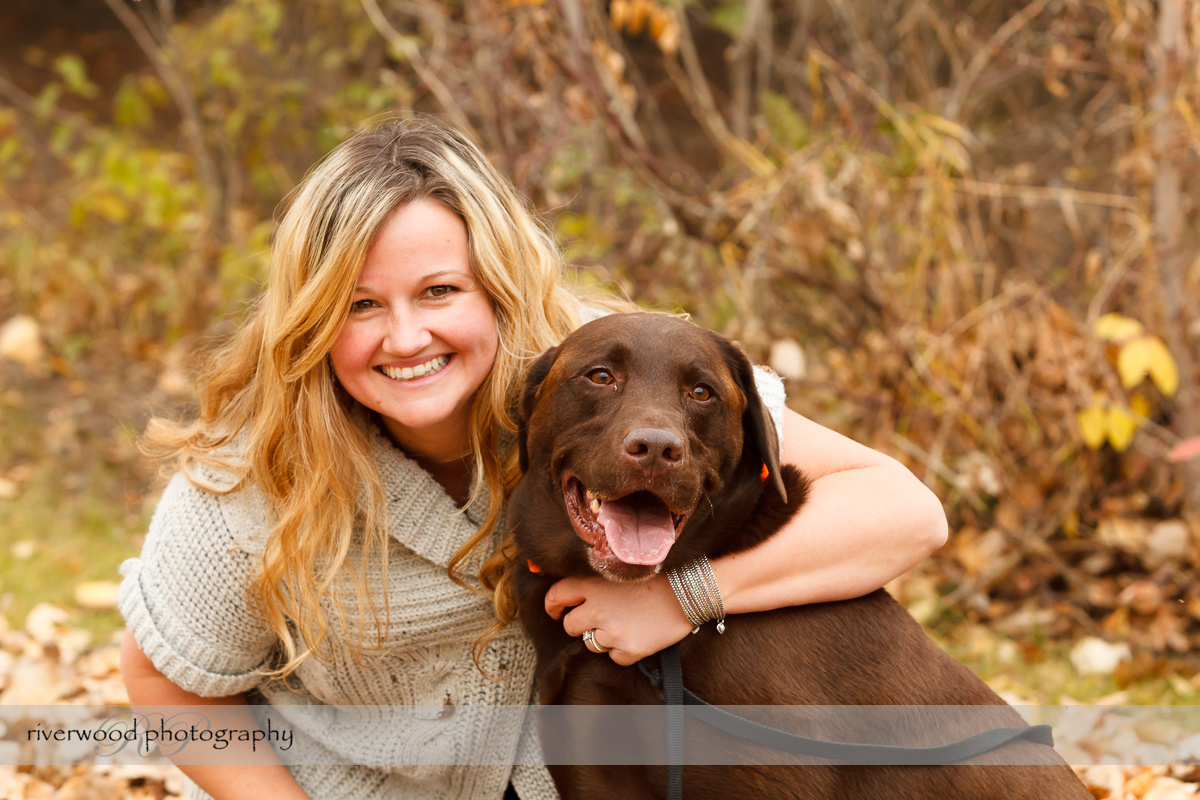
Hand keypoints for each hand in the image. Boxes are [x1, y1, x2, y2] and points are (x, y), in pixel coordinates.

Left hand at [545, 574, 694, 665]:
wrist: (688, 591)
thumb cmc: (658, 576)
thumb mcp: (620, 571)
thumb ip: (596, 583)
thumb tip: (575, 595)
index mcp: (592, 584)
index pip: (556, 595)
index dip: (552, 605)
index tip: (556, 611)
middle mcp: (596, 608)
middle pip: (570, 625)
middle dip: (579, 626)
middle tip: (596, 621)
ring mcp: (611, 631)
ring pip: (592, 644)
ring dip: (603, 638)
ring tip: (625, 624)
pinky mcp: (628, 649)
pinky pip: (614, 657)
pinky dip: (623, 650)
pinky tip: (638, 635)